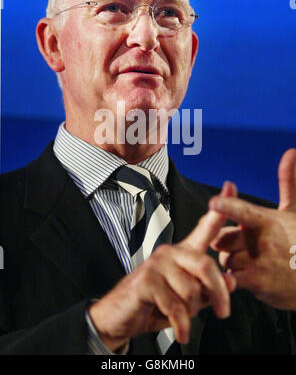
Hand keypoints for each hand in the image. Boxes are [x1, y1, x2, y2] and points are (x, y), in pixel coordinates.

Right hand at [89, 183, 235, 351]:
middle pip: (206, 264)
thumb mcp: (189, 299)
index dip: (220, 209)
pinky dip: (180, 324)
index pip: (205, 227)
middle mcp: (171, 252)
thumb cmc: (156, 304)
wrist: (121, 316)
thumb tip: (232, 281)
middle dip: (218, 292)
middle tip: (223, 312)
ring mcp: (156, 265)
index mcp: (183, 253)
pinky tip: (180, 332)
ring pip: (191, 290)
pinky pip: (174, 305)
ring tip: (183, 318)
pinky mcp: (145, 281)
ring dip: (192, 312)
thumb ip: (209, 288)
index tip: (230, 187)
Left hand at [209, 148, 295, 310]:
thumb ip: (288, 182)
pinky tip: (252, 274)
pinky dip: (236, 277)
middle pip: (222, 238)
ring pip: (225, 259)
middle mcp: (262, 242)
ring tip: (251, 259)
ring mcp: (259, 264)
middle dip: (227, 241)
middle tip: (243, 242)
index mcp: (268, 221)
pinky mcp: (257, 284)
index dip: (227, 207)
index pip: (243, 211)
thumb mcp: (295, 211)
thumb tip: (291, 152)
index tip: (214, 204)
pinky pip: (231, 278)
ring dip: (232, 260)